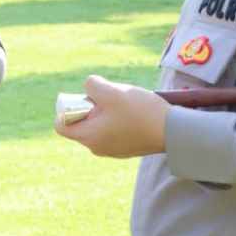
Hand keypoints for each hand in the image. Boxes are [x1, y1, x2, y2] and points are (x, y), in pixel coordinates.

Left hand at [52, 75, 168, 158]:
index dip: (68, 107)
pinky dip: (119, 118)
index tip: (87, 98)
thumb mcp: (112, 91)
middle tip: (110, 97)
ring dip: (107, 110)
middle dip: (92, 105)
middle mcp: (97, 148)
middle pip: (82, 122)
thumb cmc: (140, 112)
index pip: (61, 124)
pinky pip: (113, 129)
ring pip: (99, 124)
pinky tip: (135, 112)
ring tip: (126, 104)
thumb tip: (89, 87)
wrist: (174, 130)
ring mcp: (112, 150)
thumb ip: (92, 85)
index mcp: (88, 137)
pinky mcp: (126, 148)